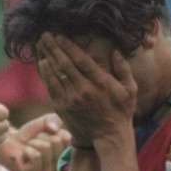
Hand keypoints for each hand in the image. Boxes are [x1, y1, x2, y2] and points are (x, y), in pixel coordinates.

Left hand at [0, 113, 70, 170]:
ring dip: (33, 143)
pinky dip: (27, 150)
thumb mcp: (44, 122)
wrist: (9, 144)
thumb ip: (54, 120)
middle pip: (56, 141)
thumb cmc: (29, 135)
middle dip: (42, 136)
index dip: (53, 132)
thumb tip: (54, 130)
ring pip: (45, 147)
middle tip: (34, 143)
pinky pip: (35, 156)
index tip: (45, 137)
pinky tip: (23, 156)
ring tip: (28, 149)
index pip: (66, 137)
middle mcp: (58, 168)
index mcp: (65, 156)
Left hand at [36, 32, 135, 146]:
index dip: (69, 47)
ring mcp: (72, 99)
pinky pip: (52, 87)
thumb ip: (123, 69)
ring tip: (40, 44)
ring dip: (46, 57)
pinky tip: (41, 63)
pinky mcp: (63, 107)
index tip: (60, 36)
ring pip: (56, 74)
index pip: (81, 60)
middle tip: (45, 35)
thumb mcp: (130, 89)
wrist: (109, 136)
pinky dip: (46, 74)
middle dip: (54, 48)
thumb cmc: (121, 111)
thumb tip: (115, 51)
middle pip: (65, 64)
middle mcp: (84, 89)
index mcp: (100, 82)